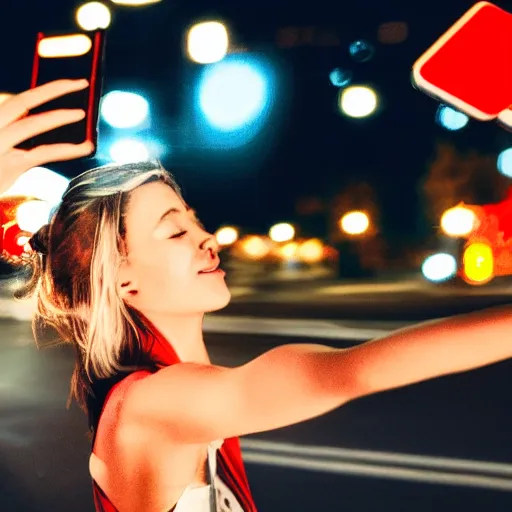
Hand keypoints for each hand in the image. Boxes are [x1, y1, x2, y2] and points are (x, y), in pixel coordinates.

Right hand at [0, 79, 94, 194]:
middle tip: (81, 82)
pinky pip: (44, 153)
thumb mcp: (2, 145)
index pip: (17, 99)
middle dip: (56, 88)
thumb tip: (32, 124)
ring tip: (82, 113)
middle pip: (24, 100)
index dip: (44, 90)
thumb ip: (12, 132)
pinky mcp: (10, 165)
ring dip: (62, 116)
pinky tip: (85, 148)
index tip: (65, 84)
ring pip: (35, 123)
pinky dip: (68, 149)